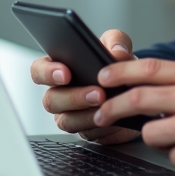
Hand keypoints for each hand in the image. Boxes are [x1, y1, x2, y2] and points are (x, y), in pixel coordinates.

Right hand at [30, 29, 139, 145]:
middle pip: (51, 100)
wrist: (135, 89)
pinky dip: (101, 127)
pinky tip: (114, 119)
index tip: (65, 73)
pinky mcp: (87, 131)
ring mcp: (70, 114)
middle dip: (74, 97)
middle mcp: (60, 93)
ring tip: (106, 105)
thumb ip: (116, 41)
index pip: (39, 70)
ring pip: (66, 121)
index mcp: (59, 68)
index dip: (47, 73)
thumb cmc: (118, 64)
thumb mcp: (118, 46)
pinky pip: (88, 133)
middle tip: (97, 92)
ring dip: (86, 114)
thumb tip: (117, 53)